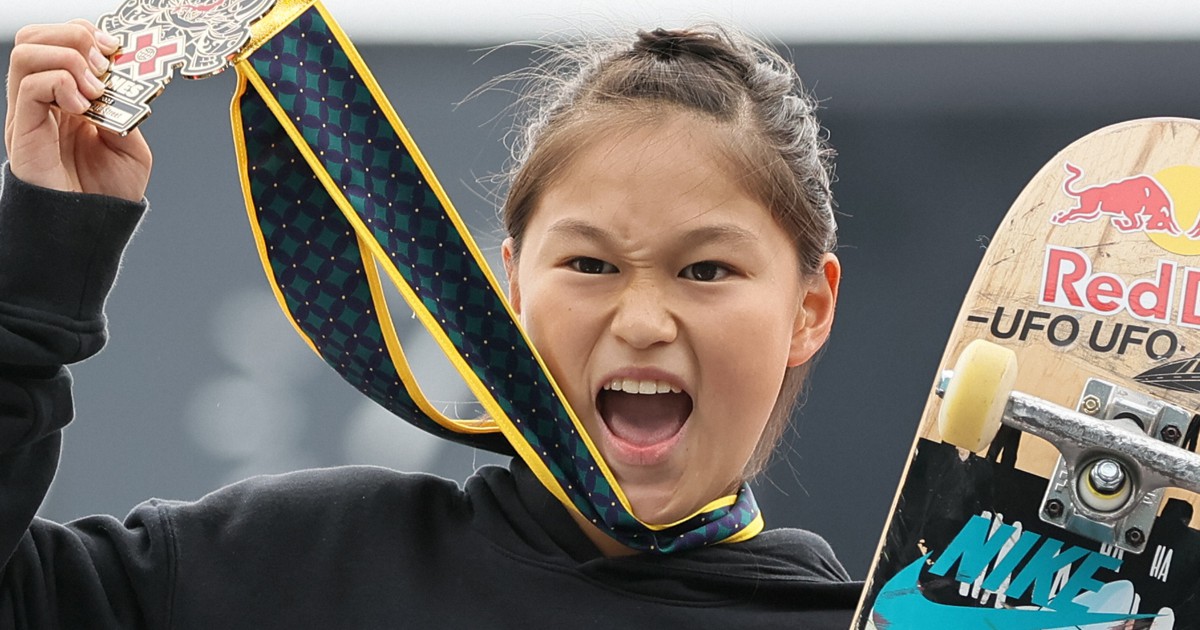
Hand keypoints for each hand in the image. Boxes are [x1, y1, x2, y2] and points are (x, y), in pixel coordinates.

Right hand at [5, 20, 151, 201]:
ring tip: (94, 87)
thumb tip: (123, 83)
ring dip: (68, 58)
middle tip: (104, 62)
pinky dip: (60, 83)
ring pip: (27, 53)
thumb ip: (126, 111)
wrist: (93, 228)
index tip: (116, 48)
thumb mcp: (132, 146)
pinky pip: (29, 87)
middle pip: (36, 37)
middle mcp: (45, 100)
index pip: (60, 41)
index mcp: (70, 97)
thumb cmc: (109, 192)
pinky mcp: (24, 131)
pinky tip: (83, 105)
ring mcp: (30, 114)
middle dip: (73, 36)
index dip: (86, 33)